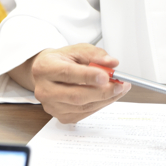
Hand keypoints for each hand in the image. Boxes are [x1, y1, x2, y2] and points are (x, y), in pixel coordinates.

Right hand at [8, 44, 130, 123]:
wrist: (47, 73)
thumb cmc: (62, 60)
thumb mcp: (77, 49)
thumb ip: (95, 54)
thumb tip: (112, 63)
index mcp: (46, 68)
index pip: (68, 73)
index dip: (88, 76)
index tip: (107, 76)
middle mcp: (44, 89)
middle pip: (76, 95)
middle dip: (102, 92)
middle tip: (120, 85)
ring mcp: (51, 106)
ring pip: (81, 107)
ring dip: (105, 99)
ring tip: (119, 89)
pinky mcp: (59, 116)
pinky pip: (83, 114)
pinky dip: (99, 105)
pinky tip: (108, 97)